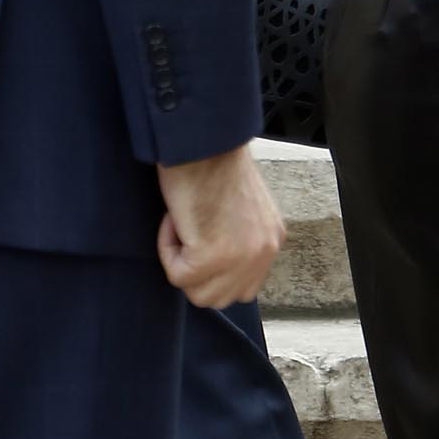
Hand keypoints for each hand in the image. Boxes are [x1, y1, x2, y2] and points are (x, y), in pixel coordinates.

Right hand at [155, 141, 283, 307]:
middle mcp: (263, 252)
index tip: (199, 239)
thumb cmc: (211, 162)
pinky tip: (174, 219)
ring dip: (181, 263)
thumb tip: (217, 261)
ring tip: (183, 224)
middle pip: (221, 297)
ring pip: (199, 294)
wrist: (201, 140)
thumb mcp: (242, 208)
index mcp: (271, 239)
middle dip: (197, 273)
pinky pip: (177, 275)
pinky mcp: (212, 257)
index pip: (243, 286)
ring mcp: (241, 257)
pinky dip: (167, 248)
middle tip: (189, 233)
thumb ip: (238, 238)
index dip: (213, 271)